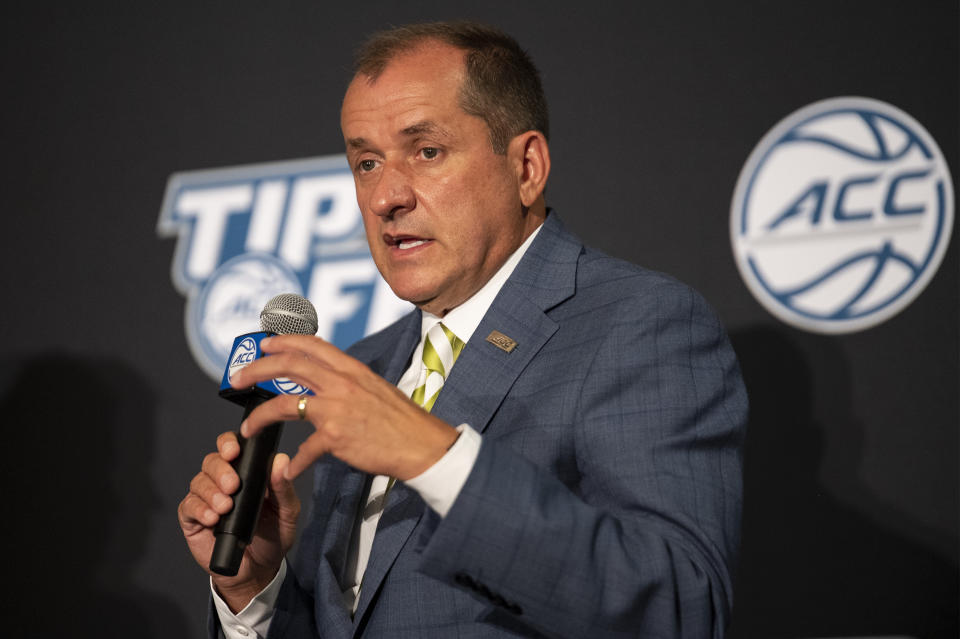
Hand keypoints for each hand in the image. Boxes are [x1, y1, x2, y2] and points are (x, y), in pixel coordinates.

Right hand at [177, 431, 299, 611]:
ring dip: (211, 492)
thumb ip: (284, 488)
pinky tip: (213, 518)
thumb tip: (281, 460)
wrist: (259, 570)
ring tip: (225, 507)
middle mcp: (222, 481)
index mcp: (245, 473)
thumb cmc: (273, 537)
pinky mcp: (193, 519)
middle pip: (212, 461)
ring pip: (199, 481)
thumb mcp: (287, 512)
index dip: (228, 443)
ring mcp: (206, 499)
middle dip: (221, 470)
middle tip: (233, 485)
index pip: (231, 447)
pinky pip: (188, 506)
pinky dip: (200, 509)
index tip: (234, 451)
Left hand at [230, 334, 458, 480]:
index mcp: (352, 369)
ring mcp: (337, 408)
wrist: (421, 445)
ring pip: (284, 403)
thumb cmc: (402, 422)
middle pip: (288, 365)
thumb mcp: (375, 389)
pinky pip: (304, 450)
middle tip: (237, 378)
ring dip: (260, 416)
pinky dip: (295, 462)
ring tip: (247, 428)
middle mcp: (342, 383)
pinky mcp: (336, 436)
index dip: (282, 341)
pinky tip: (290, 470)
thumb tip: (327, 381)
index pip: (311, 345)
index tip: (264, 345)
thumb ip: (349, 383)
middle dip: (256, 369)